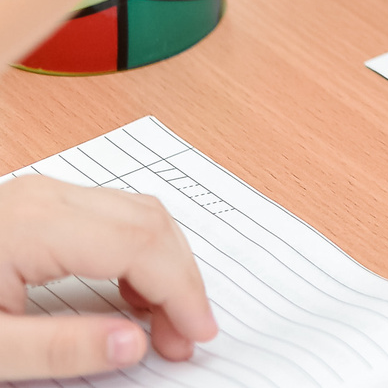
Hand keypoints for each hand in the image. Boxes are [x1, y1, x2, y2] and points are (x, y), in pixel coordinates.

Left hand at [0, 176, 216, 378]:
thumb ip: (59, 349)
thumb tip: (134, 343)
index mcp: (33, 225)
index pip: (140, 245)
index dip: (181, 291)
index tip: (195, 337)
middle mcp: (45, 197)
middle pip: (149, 221)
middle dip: (180, 279)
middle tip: (184, 339)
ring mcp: (42, 196)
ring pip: (137, 214)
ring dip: (163, 265)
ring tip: (163, 324)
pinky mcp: (37, 208)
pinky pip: (111, 218)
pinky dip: (138, 255)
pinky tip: (131, 298)